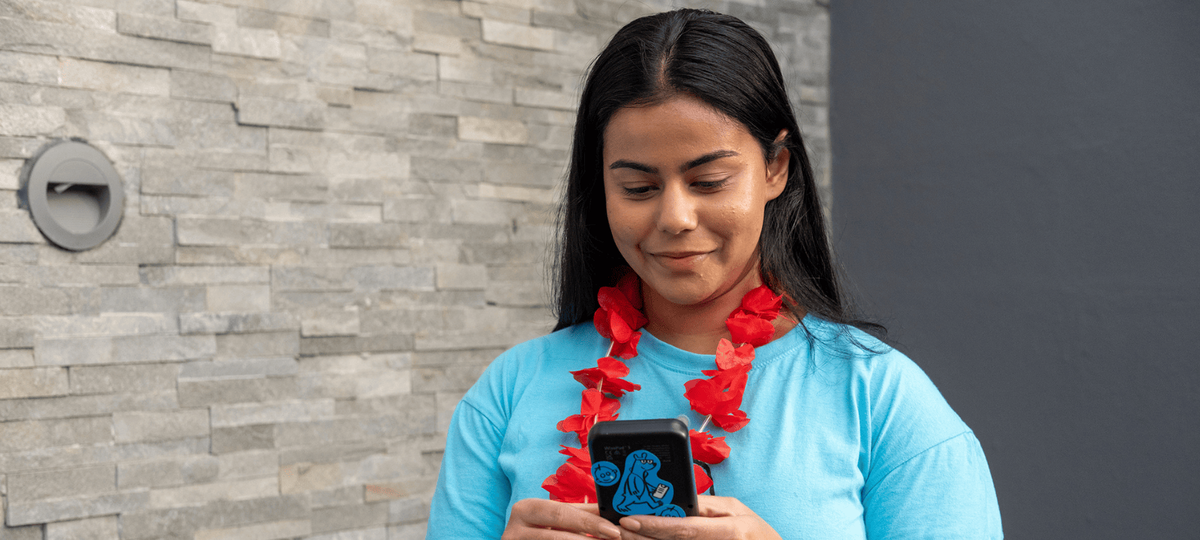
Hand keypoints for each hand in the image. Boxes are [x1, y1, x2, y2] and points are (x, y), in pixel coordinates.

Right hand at [503, 498, 622, 539]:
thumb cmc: (540, 531)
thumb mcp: (555, 519)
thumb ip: (580, 513)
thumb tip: (610, 511)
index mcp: (526, 509)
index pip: (562, 513)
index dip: (590, 522)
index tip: (613, 530)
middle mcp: (514, 530)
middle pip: (558, 536)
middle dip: (589, 538)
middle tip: (614, 539)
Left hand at [616, 495, 781, 539]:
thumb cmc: (755, 532)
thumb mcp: (733, 511)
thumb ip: (705, 507)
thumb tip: (672, 501)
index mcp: (729, 530)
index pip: (684, 528)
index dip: (654, 525)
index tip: (630, 519)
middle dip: (642, 536)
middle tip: (618, 528)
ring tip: (626, 535)